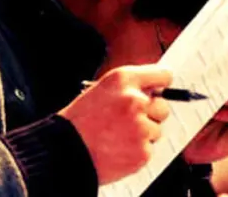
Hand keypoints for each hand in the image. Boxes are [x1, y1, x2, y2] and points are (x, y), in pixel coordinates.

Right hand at [59, 65, 171, 183]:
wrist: (64, 151)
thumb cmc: (80, 121)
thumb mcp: (101, 89)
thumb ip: (129, 87)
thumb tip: (156, 90)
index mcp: (124, 80)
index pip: (163, 75)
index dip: (161, 84)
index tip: (161, 89)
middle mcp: (135, 100)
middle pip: (163, 106)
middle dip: (151, 114)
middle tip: (129, 121)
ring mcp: (140, 127)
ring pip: (156, 130)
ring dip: (143, 135)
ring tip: (118, 137)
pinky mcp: (142, 151)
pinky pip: (149, 149)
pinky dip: (136, 152)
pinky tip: (118, 149)